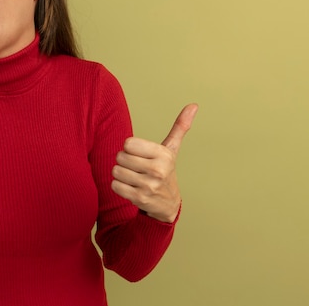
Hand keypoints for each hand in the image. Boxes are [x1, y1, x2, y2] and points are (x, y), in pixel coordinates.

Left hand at [111, 104, 197, 222]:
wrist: (168, 204)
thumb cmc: (165, 170)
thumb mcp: (171, 149)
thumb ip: (179, 127)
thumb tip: (194, 105)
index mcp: (163, 154)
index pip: (128, 143)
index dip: (130, 148)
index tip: (140, 155)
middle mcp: (157, 170)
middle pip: (120, 157)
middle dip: (125, 162)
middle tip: (137, 167)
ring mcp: (148, 186)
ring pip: (116, 171)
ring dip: (121, 175)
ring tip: (134, 177)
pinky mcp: (139, 198)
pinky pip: (115, 186)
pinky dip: (119, 186)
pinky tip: (131, 188)